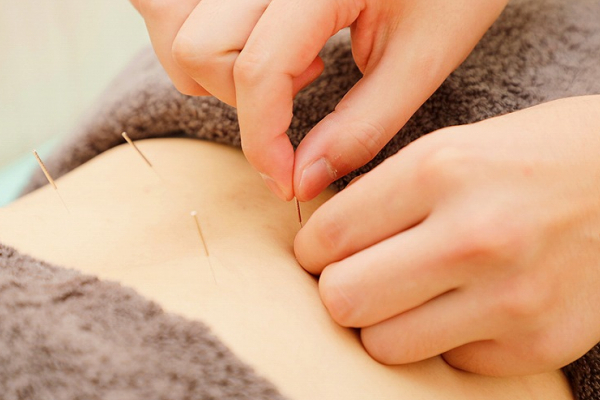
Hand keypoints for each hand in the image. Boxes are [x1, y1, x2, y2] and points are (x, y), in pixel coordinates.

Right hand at [129, 0, 506, 200]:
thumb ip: (360, 127)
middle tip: (296, 97)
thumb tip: (303, 179)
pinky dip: (201, 35)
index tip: (285, 181)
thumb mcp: (422, 60)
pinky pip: (177, 2)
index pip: (256, 71)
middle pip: (196, 47)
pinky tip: (260, 38)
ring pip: (173, 21)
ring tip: (282, 62)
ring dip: (211, 67)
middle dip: (237, 99)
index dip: (263, 143)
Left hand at [294, 95, 599, 375]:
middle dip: (338, 290)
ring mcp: (510, 298)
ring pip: (384, 345)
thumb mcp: (454, 146)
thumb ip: (383, 195)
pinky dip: (444, 340)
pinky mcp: (539, 344)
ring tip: (410, 294)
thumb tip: (320, 245)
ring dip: (384, 322)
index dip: (310, 251)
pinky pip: (447, 363)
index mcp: (440, 171)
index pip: (327, 237)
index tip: (321, 253)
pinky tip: (468, 305)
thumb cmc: (534, 156)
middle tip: (358, 275)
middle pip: (343, 300)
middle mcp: (473, 237)